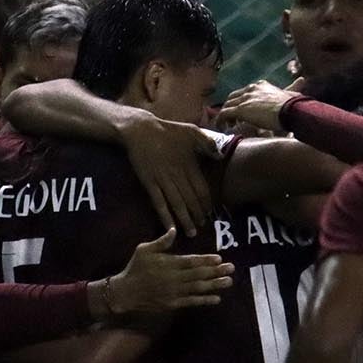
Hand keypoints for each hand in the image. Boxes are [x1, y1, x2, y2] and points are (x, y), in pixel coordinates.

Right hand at [97, 228, 234, 318]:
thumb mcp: (144, 250)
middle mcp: (175, 278)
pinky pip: (192, 302)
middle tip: (232, 268)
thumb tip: (174, 230)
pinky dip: (204, 300)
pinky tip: (217, 298)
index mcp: (169, 263)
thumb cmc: (136, 268)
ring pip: (198, 288)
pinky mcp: (173, 303)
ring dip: (215, 285)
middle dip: (216, 271)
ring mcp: (175, 292)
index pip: (191, 261)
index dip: (206, 260)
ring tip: (229, 281)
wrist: (126, 292)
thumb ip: (161, 241)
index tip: (219, 258)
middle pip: (199, 274)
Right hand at [120, 114, 219, 235]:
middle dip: (198, 215)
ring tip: (191, 232)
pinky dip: (165, 217)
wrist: (141, 130)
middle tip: (202, 226)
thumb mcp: (192, 131)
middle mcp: (178, 176)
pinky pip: (159, 203)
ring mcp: (163, 181)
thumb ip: (208, 142)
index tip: (209, 213)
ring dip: (185, 220)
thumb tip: (221, 154)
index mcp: (190, 165)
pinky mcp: (149, 183)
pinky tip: (170, 228)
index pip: (202, 189)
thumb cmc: (168, 131)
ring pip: (177, 205)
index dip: (206, 203)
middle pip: (191, 200)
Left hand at [217, 81, 300, 133]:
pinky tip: (221, 127)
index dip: (242, 101)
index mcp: (261, 85)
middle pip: (233, 97)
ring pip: (227, 105)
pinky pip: (224, 114)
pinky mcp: (241, 110)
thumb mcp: (292, 93)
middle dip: (231, 107)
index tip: (243, 111)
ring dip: (225, 115)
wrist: (290, 110)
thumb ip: (294, 88)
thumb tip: (302, 80)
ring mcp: (245, 99)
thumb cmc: (293, 105)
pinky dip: (220, 120)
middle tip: (232, 119)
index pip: (246, 91)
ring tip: (227, 125)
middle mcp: (251, 89)